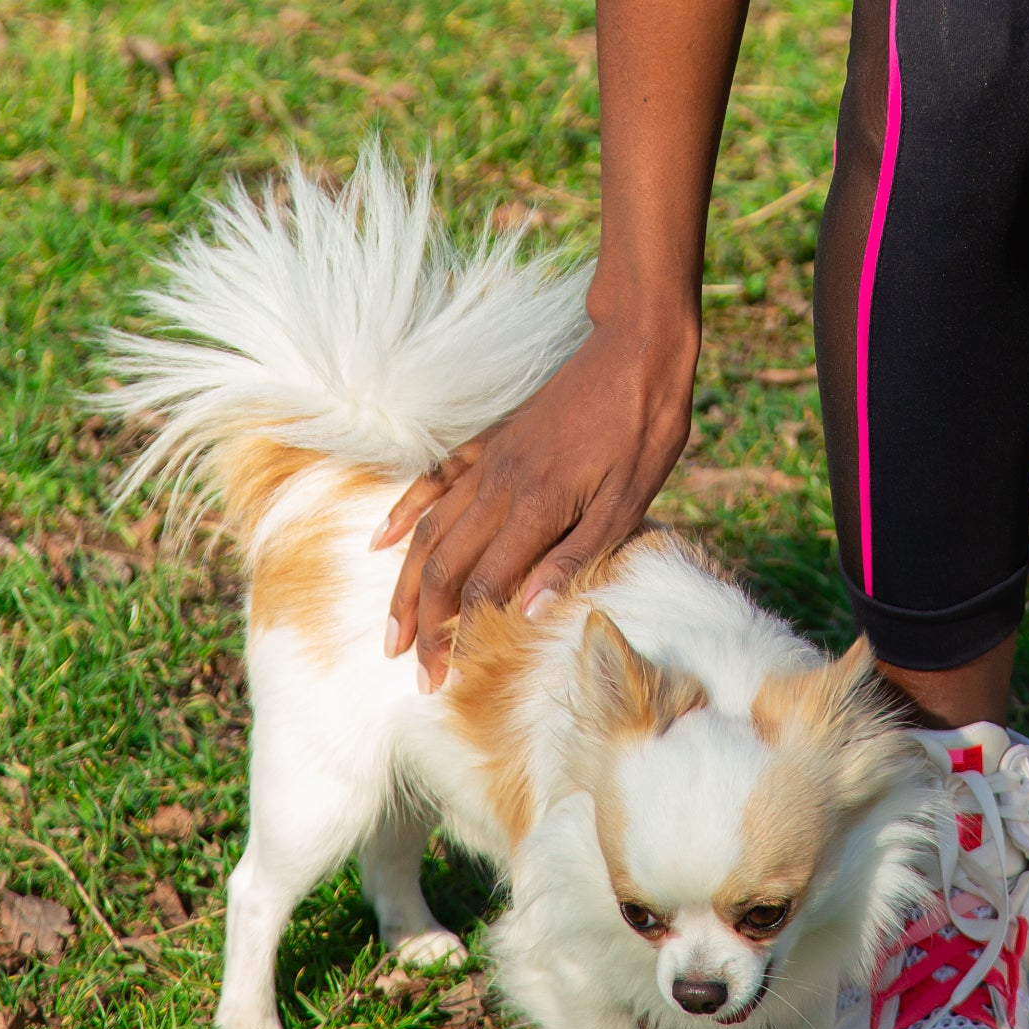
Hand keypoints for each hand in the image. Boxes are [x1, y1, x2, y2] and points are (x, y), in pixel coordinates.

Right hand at [372, 321, 694, 688]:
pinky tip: (383, 539)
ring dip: (406, 584)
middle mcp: (500, 486)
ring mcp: (491, 461)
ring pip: (431, 529)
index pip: (479, 588)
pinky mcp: (491, 441)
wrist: (637, 350)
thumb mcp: (629, 500)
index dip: (456, 638)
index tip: (441, 678)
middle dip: (422, 625)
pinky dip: (406, 510)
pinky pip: (436, 479)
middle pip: (443, 566)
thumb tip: (527, 613)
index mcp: (538, 507)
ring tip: (391, 631)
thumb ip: (576, 556)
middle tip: (413, 672)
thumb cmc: (645, 429)